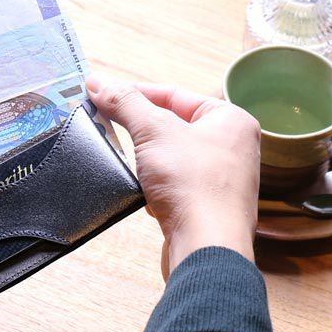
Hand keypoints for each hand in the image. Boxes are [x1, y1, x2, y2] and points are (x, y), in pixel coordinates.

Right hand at [87, 77, 259, 278]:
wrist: (206, 247)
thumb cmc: (195, 185)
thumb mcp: (153, 130)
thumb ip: (124, 103)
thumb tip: (99, 83)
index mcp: (231, 120)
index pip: (175, 94)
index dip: (136, 93)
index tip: (104, 93)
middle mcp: (232, 148)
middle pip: (173, 125)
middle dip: (141, 129)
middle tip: (109, 123)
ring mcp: (221, 180)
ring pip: (171, 158)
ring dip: (147, 161)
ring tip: (133, 163)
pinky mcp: (206, 207)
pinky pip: (173, 187)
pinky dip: (154, 188)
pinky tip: (146, 195)